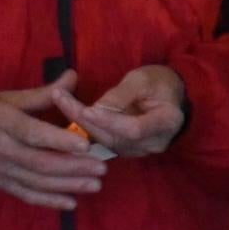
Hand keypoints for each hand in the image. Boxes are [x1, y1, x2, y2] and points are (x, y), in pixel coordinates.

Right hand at [0, 73, 107, 208]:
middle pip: (39, 161)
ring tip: (95, 185)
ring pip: (35, 181)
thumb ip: (44, 93)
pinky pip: (24, 194)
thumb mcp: (9, 97)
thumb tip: (74, 77)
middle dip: (73, 167)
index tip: (86, 144)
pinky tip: (71, 203)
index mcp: (1, 120)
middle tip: (101, 168)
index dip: (59, 140)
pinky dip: (48, 201)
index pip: (32, 133)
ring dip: (67, 186)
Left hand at [57, 64, 188, 158]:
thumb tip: (96, 108)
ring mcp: (139, 150)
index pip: (134, 129)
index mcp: (166, 122)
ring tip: (59, 99)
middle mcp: (154, 143)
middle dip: (85, 118)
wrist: (169, 96)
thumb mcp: (142, 79)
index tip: (86, 109)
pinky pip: (102, 142)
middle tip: (59, 97)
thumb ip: (122, 94)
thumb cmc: (158, 82)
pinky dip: (85, 127)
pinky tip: (69, 111)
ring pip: (104, 141)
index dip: (109, 121)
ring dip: (79, 122)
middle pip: (114, 137)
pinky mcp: (126, 149)